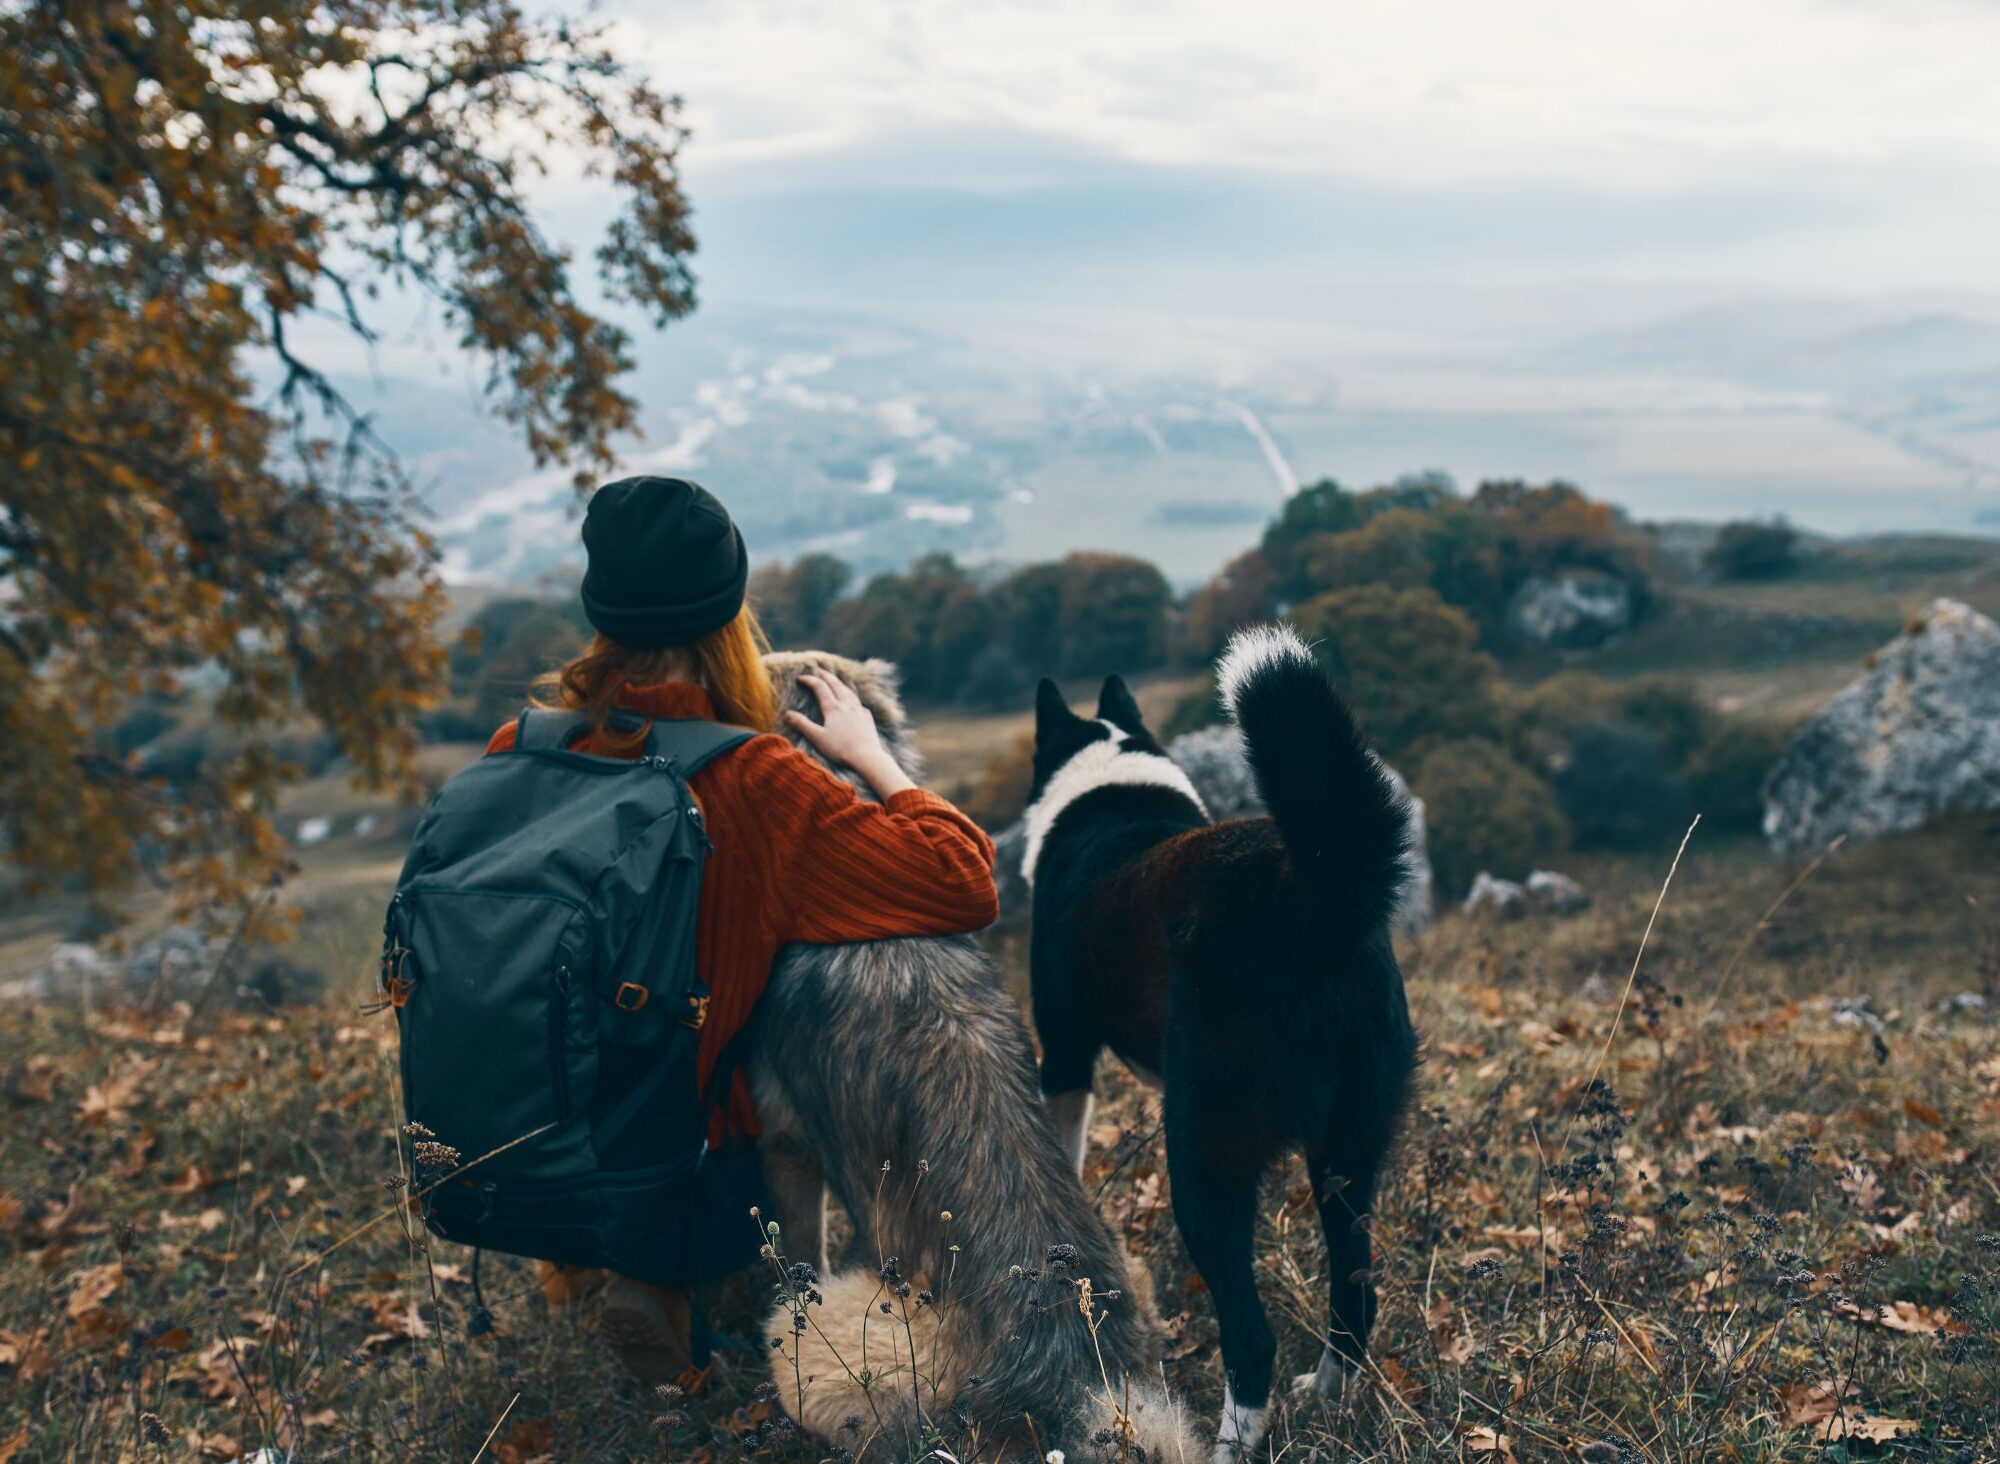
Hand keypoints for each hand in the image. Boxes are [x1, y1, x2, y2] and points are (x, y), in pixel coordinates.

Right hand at [784, 672, 916, 798]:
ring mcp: (859, 710)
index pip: (820, 688)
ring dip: (840, 683)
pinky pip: (859, 703)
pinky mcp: (867, 718)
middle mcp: (846, 705)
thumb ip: (802, 724)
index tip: (801, 678)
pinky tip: (853, 702)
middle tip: (819, 670)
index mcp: (832, 708)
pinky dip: (852, 697)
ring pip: (849, 691)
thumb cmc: (840, 748)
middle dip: (826, 676)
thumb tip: (788, 713)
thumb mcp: (817, 737)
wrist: (867, 756)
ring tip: (836, 681)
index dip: (809, 680)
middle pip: (836, 685)